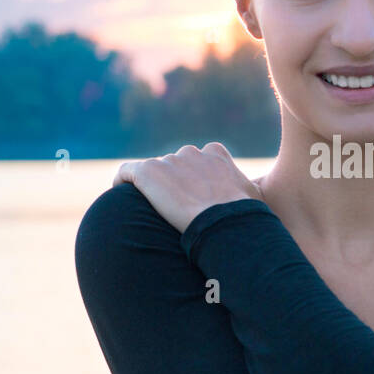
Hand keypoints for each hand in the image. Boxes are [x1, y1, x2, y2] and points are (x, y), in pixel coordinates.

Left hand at [113, 142, 263, 232]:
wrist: (223, 221)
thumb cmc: (243, 215)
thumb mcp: (253, 197)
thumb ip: (245, 189)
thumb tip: (250, 197)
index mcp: (216, 154)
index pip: (198, 159)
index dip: (192, 179)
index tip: (191, 198)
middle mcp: (192, 152)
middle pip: (174, 166)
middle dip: (172, 184)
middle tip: (169, 211)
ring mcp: (169, 161)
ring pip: (153, 173)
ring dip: (151, 189)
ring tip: (147, 214)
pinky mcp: (149, 171)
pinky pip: (127, 173)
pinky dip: (122, 182)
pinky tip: (120, 198)